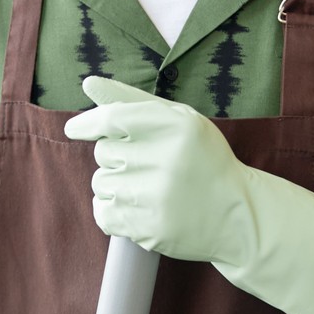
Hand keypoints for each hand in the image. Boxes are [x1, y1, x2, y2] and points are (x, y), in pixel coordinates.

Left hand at [63, 75, 313, 313]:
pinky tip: (135, 207)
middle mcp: (168, 160)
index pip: (113, 119)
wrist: (240, 214)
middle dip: (116, 157)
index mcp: (177, 126)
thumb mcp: (180, 120)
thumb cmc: (204, 160)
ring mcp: (159, 197)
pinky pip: (104, 214)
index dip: (88, 123)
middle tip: (145, 164)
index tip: (74, 129)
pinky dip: (111, 210)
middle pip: (104, 152)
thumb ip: (132, 100)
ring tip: (144, 187)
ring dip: (113, 185)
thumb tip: (87, 83)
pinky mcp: (152, 229)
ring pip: (101, 183)